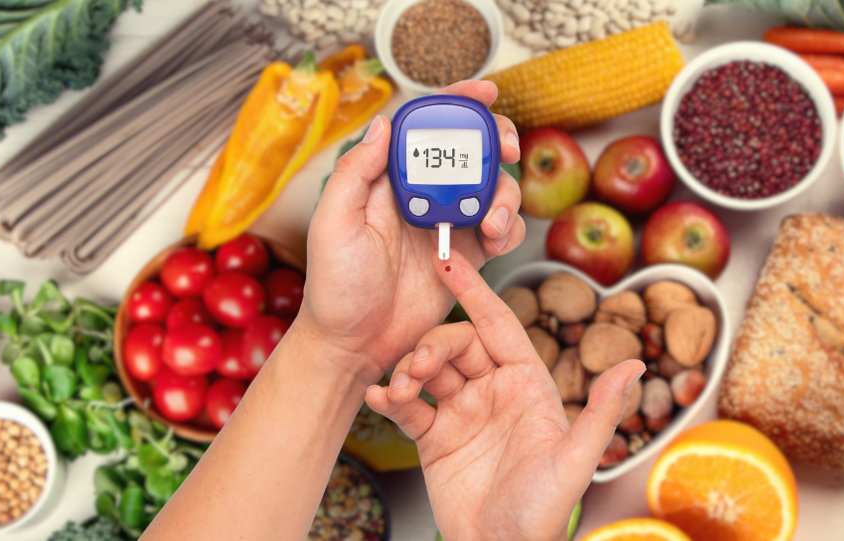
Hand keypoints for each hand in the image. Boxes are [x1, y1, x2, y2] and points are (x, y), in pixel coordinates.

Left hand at [300, 81, 524, 382]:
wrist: (355, 344)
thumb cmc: (335, 287)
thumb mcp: (333, 223)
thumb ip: (356, 172)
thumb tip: (384, 123)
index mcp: (388, 179)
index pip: (425, 128)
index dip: (456, 104)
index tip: (485, 94)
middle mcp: (422, 195)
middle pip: (470, 152)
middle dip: (496, 142)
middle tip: (508, 150)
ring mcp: (447, 224)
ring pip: (493, 189)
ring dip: (506, 196)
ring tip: (494, 223)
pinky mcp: (467, 256)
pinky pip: (501, 231)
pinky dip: (509, 230)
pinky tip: (497, 242)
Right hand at [366, 251, 645, 540]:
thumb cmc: (543, 513)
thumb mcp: (575, 462)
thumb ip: (600, 411)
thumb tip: (635, 364)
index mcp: (527, 384)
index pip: (498, 324)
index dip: (474, 291)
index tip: (449, 263)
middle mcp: (494, 391)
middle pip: (456, 344)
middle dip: (433, 345)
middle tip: (418, 366)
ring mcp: (462, 412)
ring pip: (428, 370)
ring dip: (408, 370)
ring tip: (400, 389)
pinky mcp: (434, 437)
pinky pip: (408, 406)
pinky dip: (390, 397)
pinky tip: (379, 397)